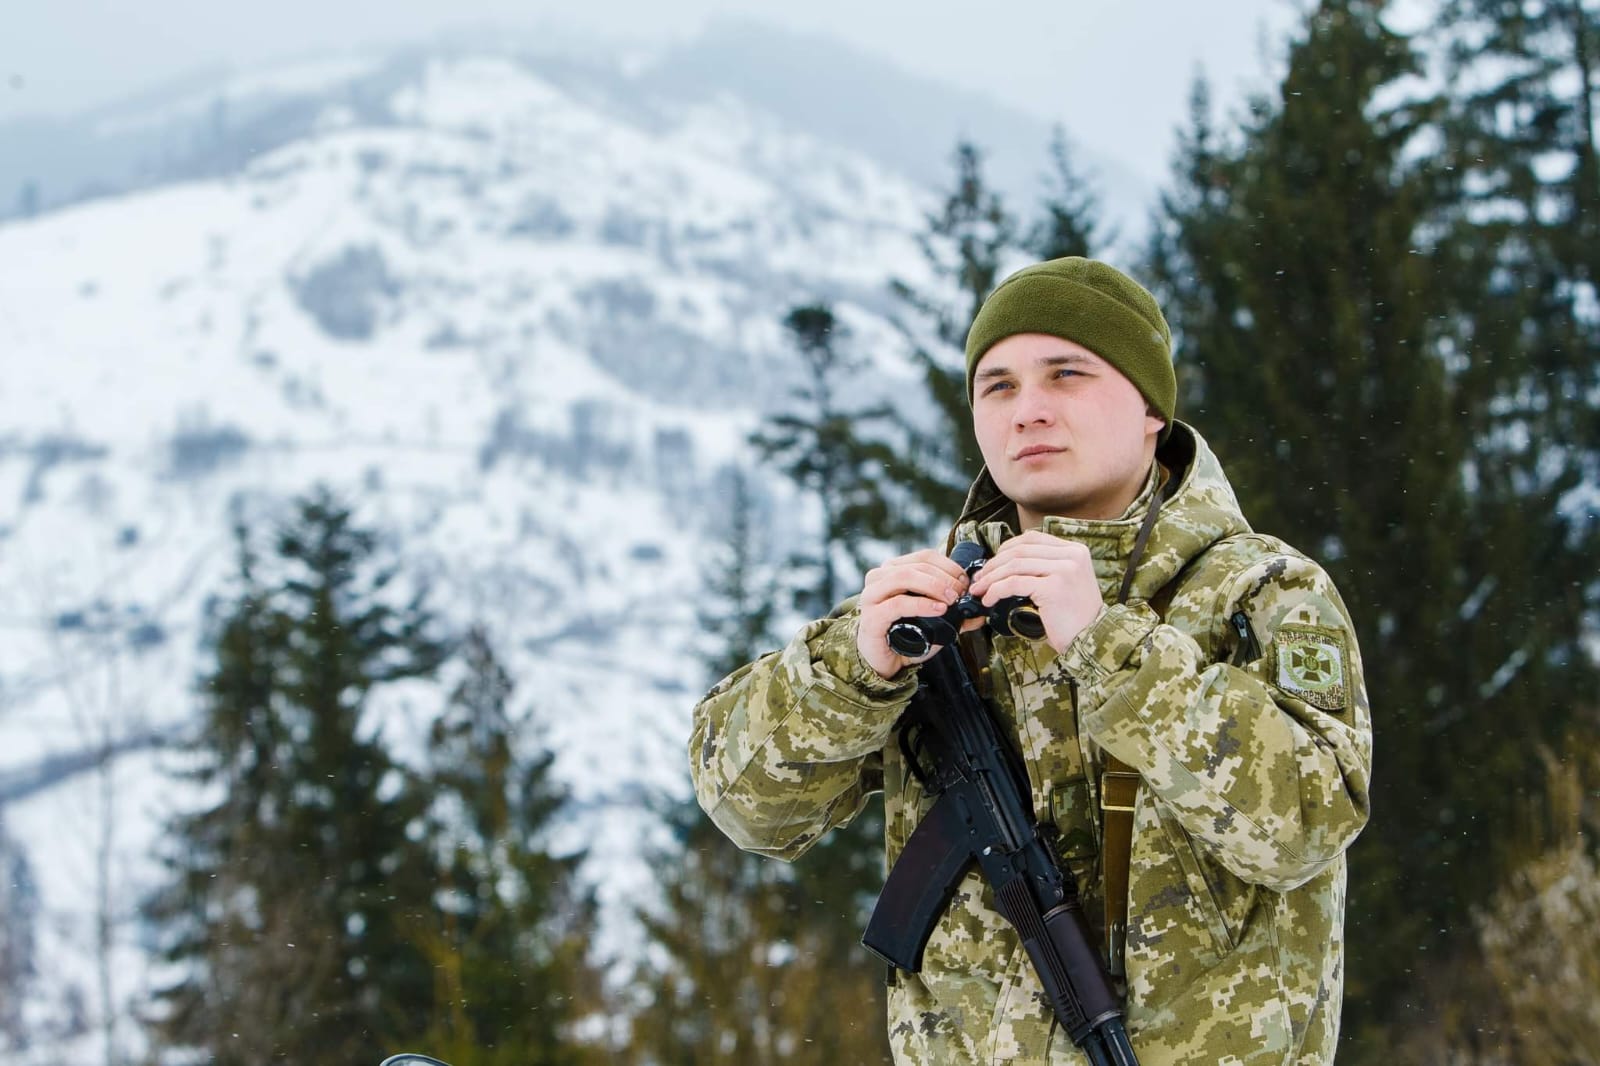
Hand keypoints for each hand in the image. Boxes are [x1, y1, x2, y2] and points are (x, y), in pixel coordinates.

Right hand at [855, 549, 979, 678]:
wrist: (885, 663)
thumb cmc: (906, 636)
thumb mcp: (934, 621)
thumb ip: (955, 614)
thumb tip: (980, 611)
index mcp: (893, 571)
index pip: (925, 557)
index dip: (949, 566)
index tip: (965, 582)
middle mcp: (879, 579)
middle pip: (917, 565)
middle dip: (945, 578)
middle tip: (961, 594)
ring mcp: (872, 596)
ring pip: (905, 577)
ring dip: (934, 586)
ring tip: (951, 600)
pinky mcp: (871, 617)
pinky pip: (898, 603)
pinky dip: (921, 604)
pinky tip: (938, 609)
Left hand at [966, 531, 1105, 653]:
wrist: (1092, 639)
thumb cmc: (1075, 617)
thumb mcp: (1066, 582)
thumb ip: (1047, 566)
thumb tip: (1007, 562)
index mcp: (1075, 550)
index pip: (1032, 538)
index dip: (1006, 548)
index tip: (992, 563)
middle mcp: (1072, 555)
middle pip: (1020, 550)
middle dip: (993, 564)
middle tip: (979, 578)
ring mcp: (1064, 570)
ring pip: (1014, 565)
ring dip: (990, 578)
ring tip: (979, 590)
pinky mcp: (1053, 587)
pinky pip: (1014, 583)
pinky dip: (995, 591)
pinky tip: (988, 600)